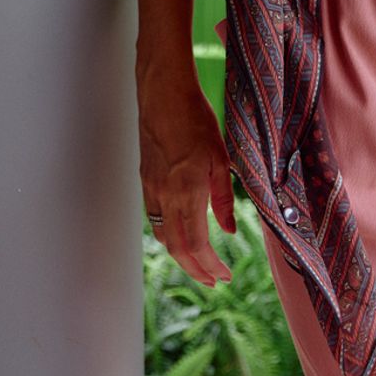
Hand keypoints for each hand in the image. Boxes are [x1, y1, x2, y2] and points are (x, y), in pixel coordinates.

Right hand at [138, 77, 236, 288]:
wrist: (164, 95)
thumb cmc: (196, 119)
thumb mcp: (221, 158)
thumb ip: (224, 198)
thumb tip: (229, 231)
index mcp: (187, 191)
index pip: (197, 244)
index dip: (210, 266)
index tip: (224, 277)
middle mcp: (165, 196)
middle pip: (177, 249)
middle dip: (196, 270)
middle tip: (213, 281)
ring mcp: (151, 189)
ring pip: (163, 236)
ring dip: (181, 256)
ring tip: (200, 264)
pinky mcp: (145, 180)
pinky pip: (155, 219)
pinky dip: (169, 235)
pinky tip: (182, 234)